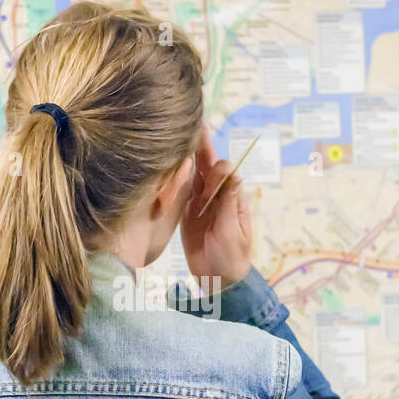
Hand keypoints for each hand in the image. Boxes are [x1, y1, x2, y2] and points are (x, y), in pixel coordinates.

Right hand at [181, 129, 252, 289]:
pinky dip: (174, 176)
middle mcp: (215, 195)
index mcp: (230, 196)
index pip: (220, 167)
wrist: (219, 281)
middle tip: (186, 118)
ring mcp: (200, 202)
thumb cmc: (232, 258)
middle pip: (204, 164)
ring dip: (184, 155)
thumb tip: (231, 170)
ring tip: (172, 133)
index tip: (198, 130)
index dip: (209, 150)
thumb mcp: (231, 231)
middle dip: (196, 143)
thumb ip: (228, 202)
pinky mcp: (186, 213)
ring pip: (191, 174)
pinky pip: (180, 191)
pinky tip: (166, 161)